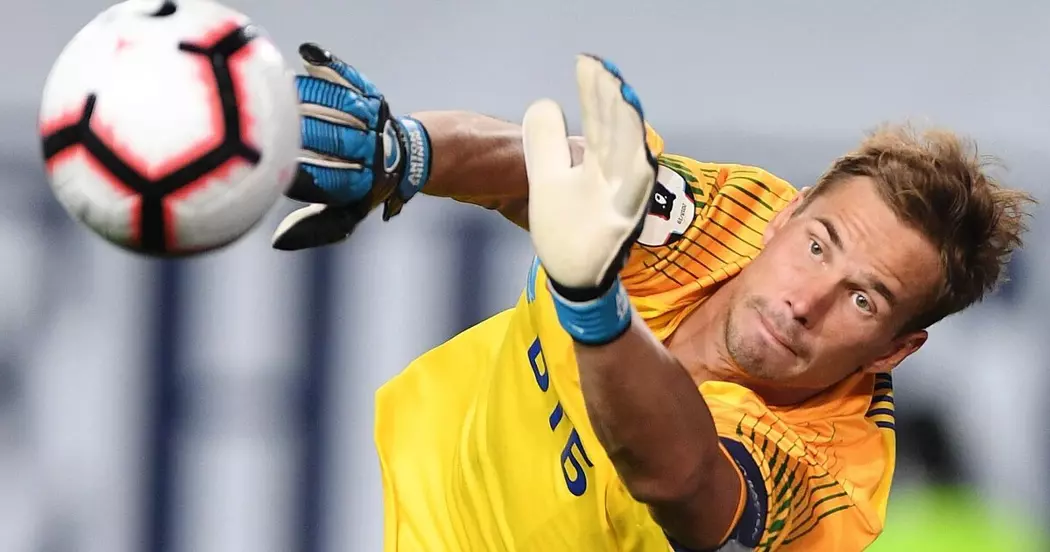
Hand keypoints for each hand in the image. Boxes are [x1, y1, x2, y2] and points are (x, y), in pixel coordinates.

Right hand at [271, 43, 431, 250]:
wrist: (407, 157)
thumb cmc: (359, 188)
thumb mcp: (342, 213)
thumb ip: (315, 225)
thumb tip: (279, 240)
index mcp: (363, 186)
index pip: (331, 180)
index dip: (303, 176)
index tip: (277, 170)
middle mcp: (374, 152)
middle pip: (337, 140)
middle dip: (304, 133)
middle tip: (272, 126)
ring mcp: (374, 121)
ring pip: (343, 106)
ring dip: (310, 97)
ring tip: (280, 94)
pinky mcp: (373, 96)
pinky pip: (351, 78)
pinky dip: (330, 65)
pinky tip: (307, 52)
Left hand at [522, 55, 656, 343]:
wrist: (572, 275)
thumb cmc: (566, 228)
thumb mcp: (546, 179)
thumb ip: (546, 143)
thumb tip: (545, 103)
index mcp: (598, 162)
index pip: (598, 119)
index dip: (594, 92)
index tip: (587, 62)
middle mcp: (615, 176)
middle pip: (616, 132)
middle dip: (614, 103)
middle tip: (607, 72)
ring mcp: (621, 200)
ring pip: (630, 158)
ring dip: (629, 131)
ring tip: (624, 99)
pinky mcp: (621, 225)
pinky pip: (634, 199)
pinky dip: (638, 177)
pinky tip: (641, 156)